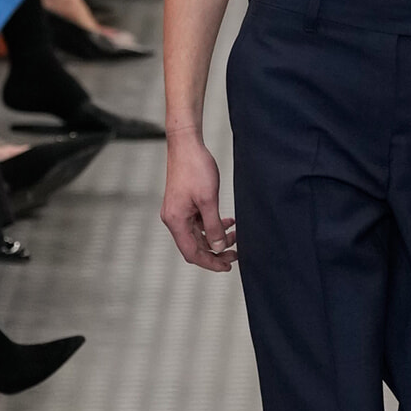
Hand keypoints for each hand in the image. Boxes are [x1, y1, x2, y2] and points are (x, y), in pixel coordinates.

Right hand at [161, 134, 237, 270]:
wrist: (186, 145)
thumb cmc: (194, 167)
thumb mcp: (208, 200)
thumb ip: (213, 227)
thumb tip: (218, 247)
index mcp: (176, 221)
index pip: (192, 253)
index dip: (210, 262)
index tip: (227, 266)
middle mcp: (174, 219)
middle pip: (195, 246)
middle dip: (216, 251)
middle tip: (236, 253)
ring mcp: (178, 211)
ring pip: (198, 234)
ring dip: (216, 237)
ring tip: (235, 235)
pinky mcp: (184, 204)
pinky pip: (199, 222)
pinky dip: (213, 224)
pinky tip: (228, 221)